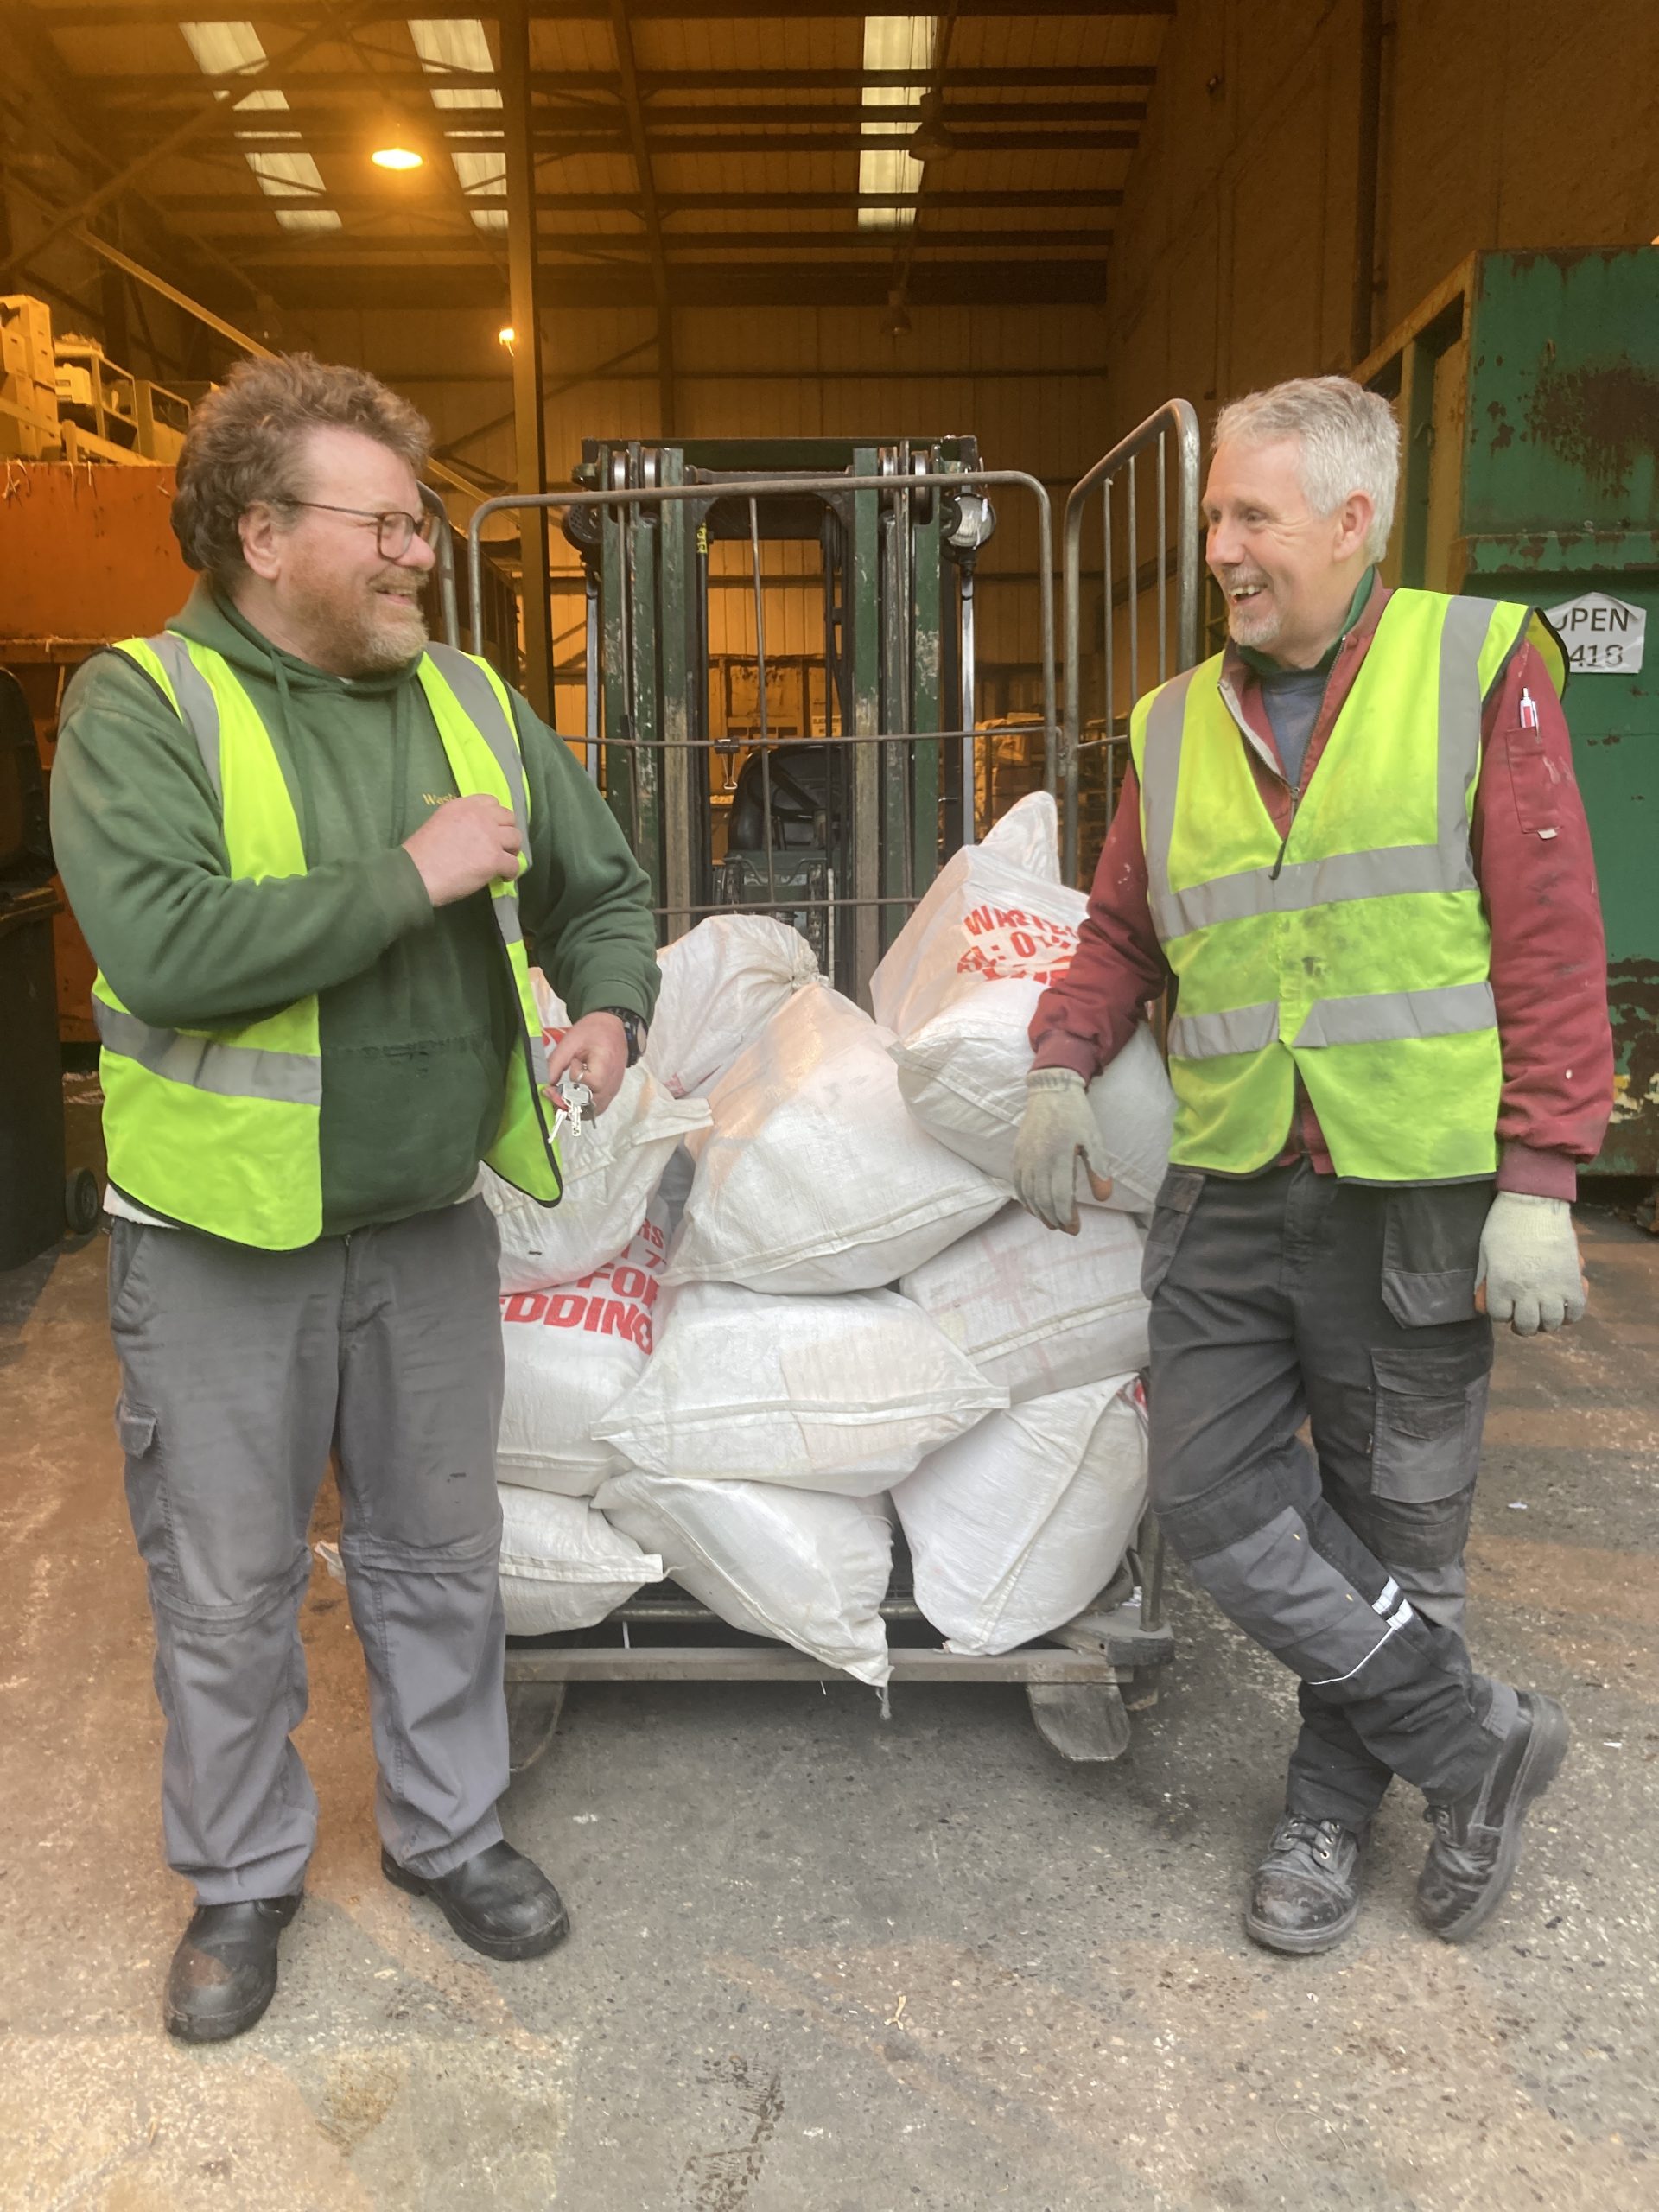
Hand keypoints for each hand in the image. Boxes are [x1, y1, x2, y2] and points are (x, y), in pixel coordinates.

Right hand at [403, 795, 520, 906]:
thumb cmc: (421, 853)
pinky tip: (503, 877)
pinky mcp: (494, 858)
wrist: (416, 873)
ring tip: (503, 861)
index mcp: (463, 806)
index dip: (495, 816)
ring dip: (511, 850)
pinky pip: (514, 864)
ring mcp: (489, 837)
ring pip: (516, 838)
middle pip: (509, 818)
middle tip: (500, 845)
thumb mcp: (439, 822)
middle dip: (507, 831)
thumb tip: (474, 835)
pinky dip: (511, 872)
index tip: (492, 828)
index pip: (491, 801)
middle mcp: (479, 816)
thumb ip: (460, 822)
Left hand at [545, 1011, 628, 1118]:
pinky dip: (583, 1108)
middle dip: (569, 1102)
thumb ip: (555, 1064)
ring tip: (561, 1096)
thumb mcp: (569, 1042)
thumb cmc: (591, 1031)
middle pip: (592, 1103)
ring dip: (575, 1108)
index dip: (576, 1080)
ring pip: (594, 1111)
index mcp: (605, 1063)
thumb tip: (543, 1086)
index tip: (569, 1067)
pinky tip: (572, 1097)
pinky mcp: (611, 1093)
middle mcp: (613, 1080)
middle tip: (555, 1092)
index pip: (592, 1083)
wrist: (611, 1027)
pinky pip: (597, 1108)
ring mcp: (613, 1089)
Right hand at [1012, 1067, 1112, 1233]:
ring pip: (1028, 1195)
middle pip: (1042, 1200)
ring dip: (1039, 1213)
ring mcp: (1024, 1158)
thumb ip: (1098, 1169)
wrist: (1051, 1091)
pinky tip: (1034, 1208)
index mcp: (1058, 1156)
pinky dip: (1025, 1200)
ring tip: (1052, 1223)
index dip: (1067, 1216)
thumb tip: (1103, 1198)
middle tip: (1067, 1229)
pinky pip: (1017, 1184)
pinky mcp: (1017, 1154)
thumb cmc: (1076, 1115)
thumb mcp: (1094, 1140)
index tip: (1075, 1228)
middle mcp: (1037, 1160)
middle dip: (1055, 1219)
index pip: (1059, 1196)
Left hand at [1475, 1191, 1587, 1334]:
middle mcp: (1525, 1292)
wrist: (1535, 1203)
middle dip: (1524, 1325)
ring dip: (1547, 1322)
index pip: (1499, 1315)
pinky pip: (1576, 1311)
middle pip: (1527, 1326)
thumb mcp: (1485, 1251)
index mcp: (1500, 1284)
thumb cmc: (1505, 1223)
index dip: (1501, 1312)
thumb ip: (1485, 1278)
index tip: (1504, 1306)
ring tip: (1544, 1314)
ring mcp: (1551, 1288)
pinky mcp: (1572, 1281)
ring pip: (1552, 1323)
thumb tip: (1481, 1299)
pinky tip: (1565, 1309)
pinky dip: (1571, 1315)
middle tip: (1525, 1317)